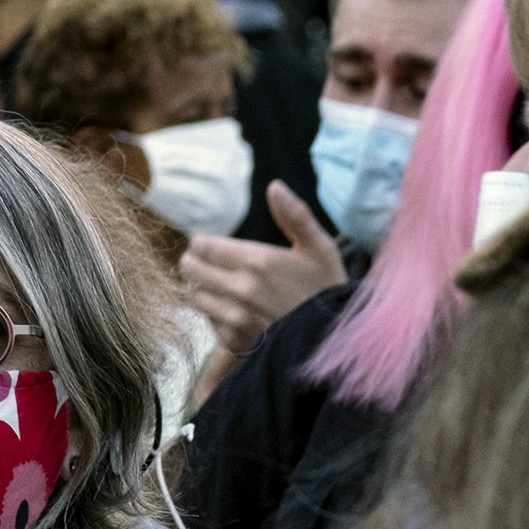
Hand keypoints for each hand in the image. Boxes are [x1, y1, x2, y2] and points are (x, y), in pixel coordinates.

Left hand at [180, 182, 348, 357]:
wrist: (338, 342)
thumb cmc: (328, 291)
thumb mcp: (321, 250)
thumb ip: (295, 216)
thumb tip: (274, 186)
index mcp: (258, 261)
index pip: (201, 245)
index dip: (206, 245)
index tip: (217, 249)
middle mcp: (242, 289)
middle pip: (190, 269)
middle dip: (199, 265)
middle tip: (217, 268)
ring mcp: (237, 318)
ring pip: (196, 297)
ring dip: (207, 292)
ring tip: (230, 292)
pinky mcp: (237, 342)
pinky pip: (210, 324)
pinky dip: (218, 319)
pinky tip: (240, 316)